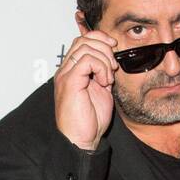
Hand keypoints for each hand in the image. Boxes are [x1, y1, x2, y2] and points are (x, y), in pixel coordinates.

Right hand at [54, 29, 118, 150]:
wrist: (82, 140)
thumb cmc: (90, 122)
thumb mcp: (101, 92)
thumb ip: (103, 75)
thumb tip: (111, 61)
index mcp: (71, 72)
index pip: (82, 41)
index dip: (100, 39)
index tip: (114, 47)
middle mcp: (65, 71)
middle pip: (83, 40)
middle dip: (104, 47)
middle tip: (113, 67)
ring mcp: (66, 75)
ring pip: (85, 47)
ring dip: (104, 59)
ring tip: (108, 79)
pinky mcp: (70, 81)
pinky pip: (87, 60)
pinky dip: (101, 67)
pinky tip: (105, 82)